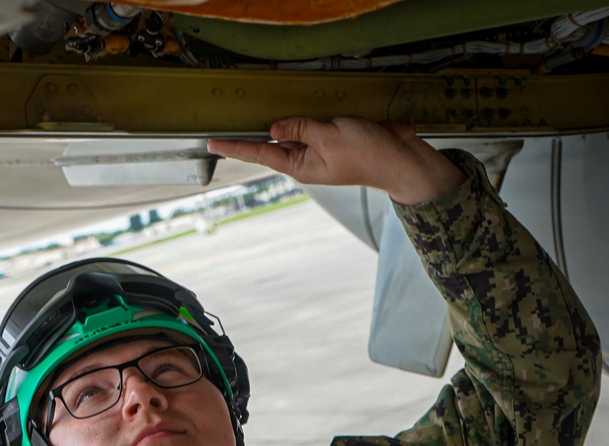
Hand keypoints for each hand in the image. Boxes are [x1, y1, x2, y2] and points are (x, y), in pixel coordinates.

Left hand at [207, 116, 464, 205]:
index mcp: (299, 165)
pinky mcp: (333, 140)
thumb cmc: (368, 153)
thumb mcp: (330, 135)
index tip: (211, 142)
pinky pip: (313, 127)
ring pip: (293, 132)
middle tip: (223, 127)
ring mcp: (319, 151)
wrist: (401, 161)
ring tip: (262, 116)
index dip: (235, 146)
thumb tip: (274, 127)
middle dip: (253, 134)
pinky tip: (303, 113)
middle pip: (272, 143)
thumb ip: (300, 128)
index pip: (260, 153)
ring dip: (283, 124)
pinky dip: (306, 119)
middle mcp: (305, 160)